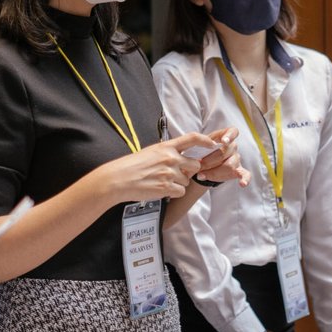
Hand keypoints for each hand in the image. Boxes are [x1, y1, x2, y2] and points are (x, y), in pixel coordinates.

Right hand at [95, 133, 214, 203]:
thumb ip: (168, 154)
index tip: (213, 144)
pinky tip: (161, 189)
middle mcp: (170, 158)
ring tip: (161, 182)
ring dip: (178, 183)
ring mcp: (169, 173)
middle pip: (195, 165)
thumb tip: (183, 160)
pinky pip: (180, 191)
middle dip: (189, 171)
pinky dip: (173, 193)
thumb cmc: (132, 166)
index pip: (192, 138)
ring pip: (187, 180)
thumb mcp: (151, 152)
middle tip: (175, 174)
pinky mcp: (166, 187)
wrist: (118, 179)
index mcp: (166, 147)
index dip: (206, 140)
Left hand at [193, 127, 250, 186]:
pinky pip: (245, 174)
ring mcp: (236, 159)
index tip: (223, 142)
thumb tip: (199, 160)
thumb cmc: (200, 153)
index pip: (232, 132)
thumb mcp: (198, 147)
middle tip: (198, 166)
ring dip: (214, 172)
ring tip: (201, 175)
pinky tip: (242, 184)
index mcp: (224, 136)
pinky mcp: (239, 171)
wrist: (202, 166)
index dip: (229, 136)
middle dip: (209, 161)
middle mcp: (232, 147)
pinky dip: (245, 179)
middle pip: (224, 153)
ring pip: (230, 166)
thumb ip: (199, 150)